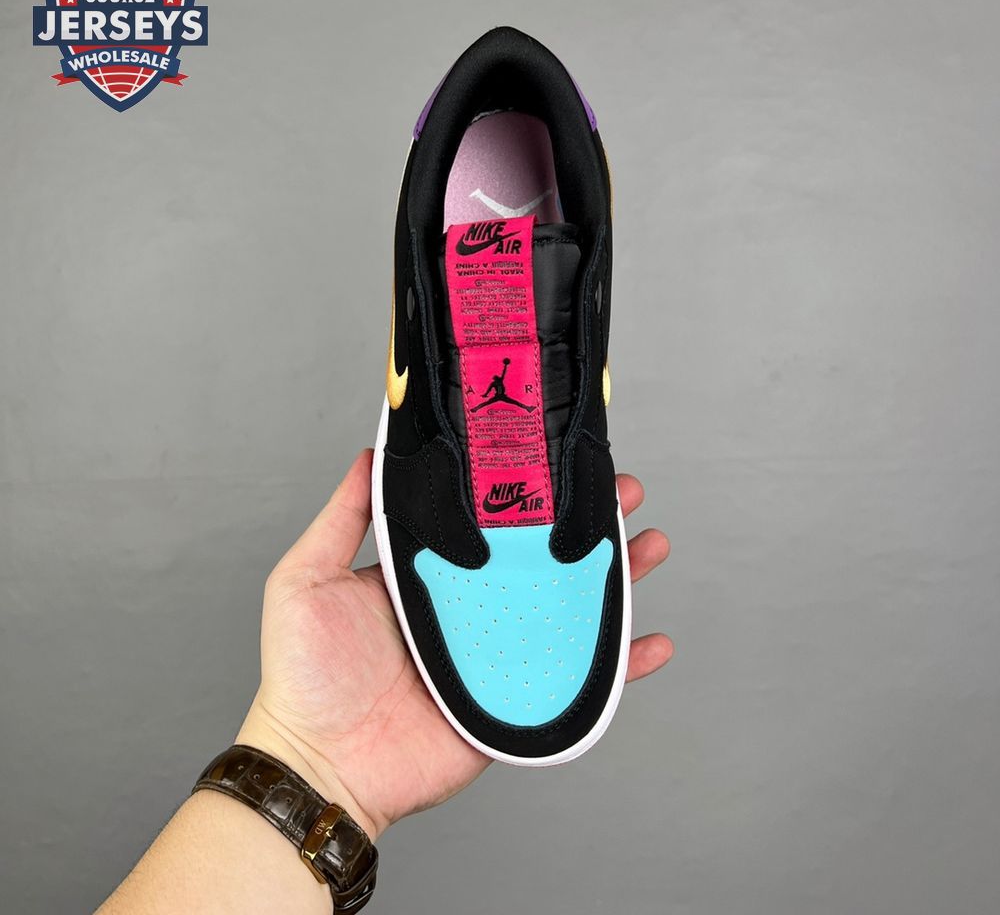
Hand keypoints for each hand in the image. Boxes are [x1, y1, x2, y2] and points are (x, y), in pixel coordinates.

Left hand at [238, 449, 672, 840]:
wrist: (320, 766)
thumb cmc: (303, 675)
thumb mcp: (307, 578)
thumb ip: (342, 517)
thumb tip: (373, 453)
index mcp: (429, 573)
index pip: (490, 522)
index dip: (528, 493)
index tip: (561, 460)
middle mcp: (469, 607)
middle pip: (542, 557)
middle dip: (587, 525)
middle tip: (624, 492)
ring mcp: (496, 653)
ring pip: (569, 608)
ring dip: (615, 579)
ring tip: (649, 545)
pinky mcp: (512, 699)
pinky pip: (576, 678)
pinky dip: (620, 667)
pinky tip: (652, 642)